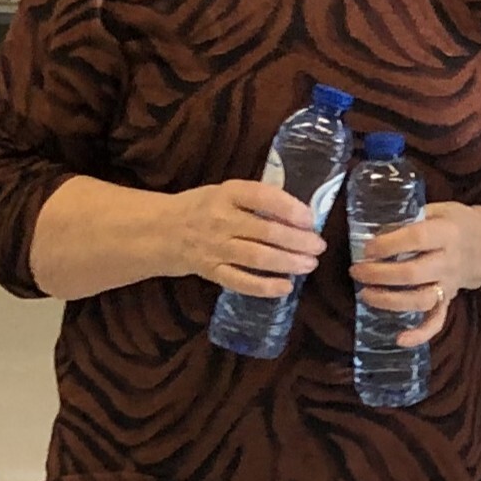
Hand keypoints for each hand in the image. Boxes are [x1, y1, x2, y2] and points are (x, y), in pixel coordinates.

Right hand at [167, 180, 322, 297]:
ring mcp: (214, 248)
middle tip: (319, 246)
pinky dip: (265, 287)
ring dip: (288, 262)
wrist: (161, 231)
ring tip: (310, 264)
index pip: (263, 197)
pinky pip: (240, 282)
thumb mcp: (227, 193)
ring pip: (257, 258)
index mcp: (227, 193)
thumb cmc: (205, 208)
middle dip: (298, 240)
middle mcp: (220, 220)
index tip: (311, 219)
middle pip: (265, 232)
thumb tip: (303, 213)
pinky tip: (286, 287)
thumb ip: (259, 200)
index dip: (290, 208)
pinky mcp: (210, 271)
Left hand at [347, 201, 480, 350]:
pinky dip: (420, 334)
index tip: (367, 248)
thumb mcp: (439, 209)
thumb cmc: (458, 224)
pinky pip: (437, 321)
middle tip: (357, 272)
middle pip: (412, 273)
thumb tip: (374, 227)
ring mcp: (449, 284)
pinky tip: (399, 339)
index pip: (416, 239)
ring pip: (420, 300)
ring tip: (365, 295)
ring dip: (390, 301)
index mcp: (446, 234)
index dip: (389, 245)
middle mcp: (448, 262)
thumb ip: (411, 217)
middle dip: (379, 274)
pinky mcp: (449, 300)